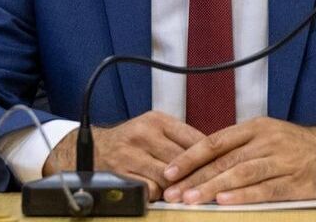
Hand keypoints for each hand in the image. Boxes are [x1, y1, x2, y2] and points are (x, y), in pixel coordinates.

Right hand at [43, 111, 205, 200]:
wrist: (93, 149)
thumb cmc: (131, 141)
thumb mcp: (153, 129)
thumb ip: (179, 139)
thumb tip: (214, 154)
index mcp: (156, 120)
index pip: (194, 139)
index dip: (210, 157)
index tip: (222, 167)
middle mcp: (143, 134)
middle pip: (183, 160)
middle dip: (195, 175)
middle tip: (208, 186)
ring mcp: (130, 154)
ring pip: (168, 177)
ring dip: (175, 187)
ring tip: (182, 191)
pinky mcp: (121, 173)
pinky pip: (150, 189)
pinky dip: (157, 194)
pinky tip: (159, 193)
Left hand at [161, 118, 315, 204]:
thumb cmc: (294, 147)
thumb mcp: (266, 136)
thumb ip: (238, 147)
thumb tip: (200, 161)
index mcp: (255, 128)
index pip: (215, 141)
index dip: (190, 157)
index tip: (168, 172)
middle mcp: (266, 141)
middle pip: (224, 159)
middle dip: (195, 177)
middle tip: (173, 192)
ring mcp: (282, 160)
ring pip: (241, 173)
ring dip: (213, 187)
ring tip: (192, 199)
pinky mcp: (296, 181)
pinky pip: (266, 188)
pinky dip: (244, 195)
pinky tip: (225, 202)